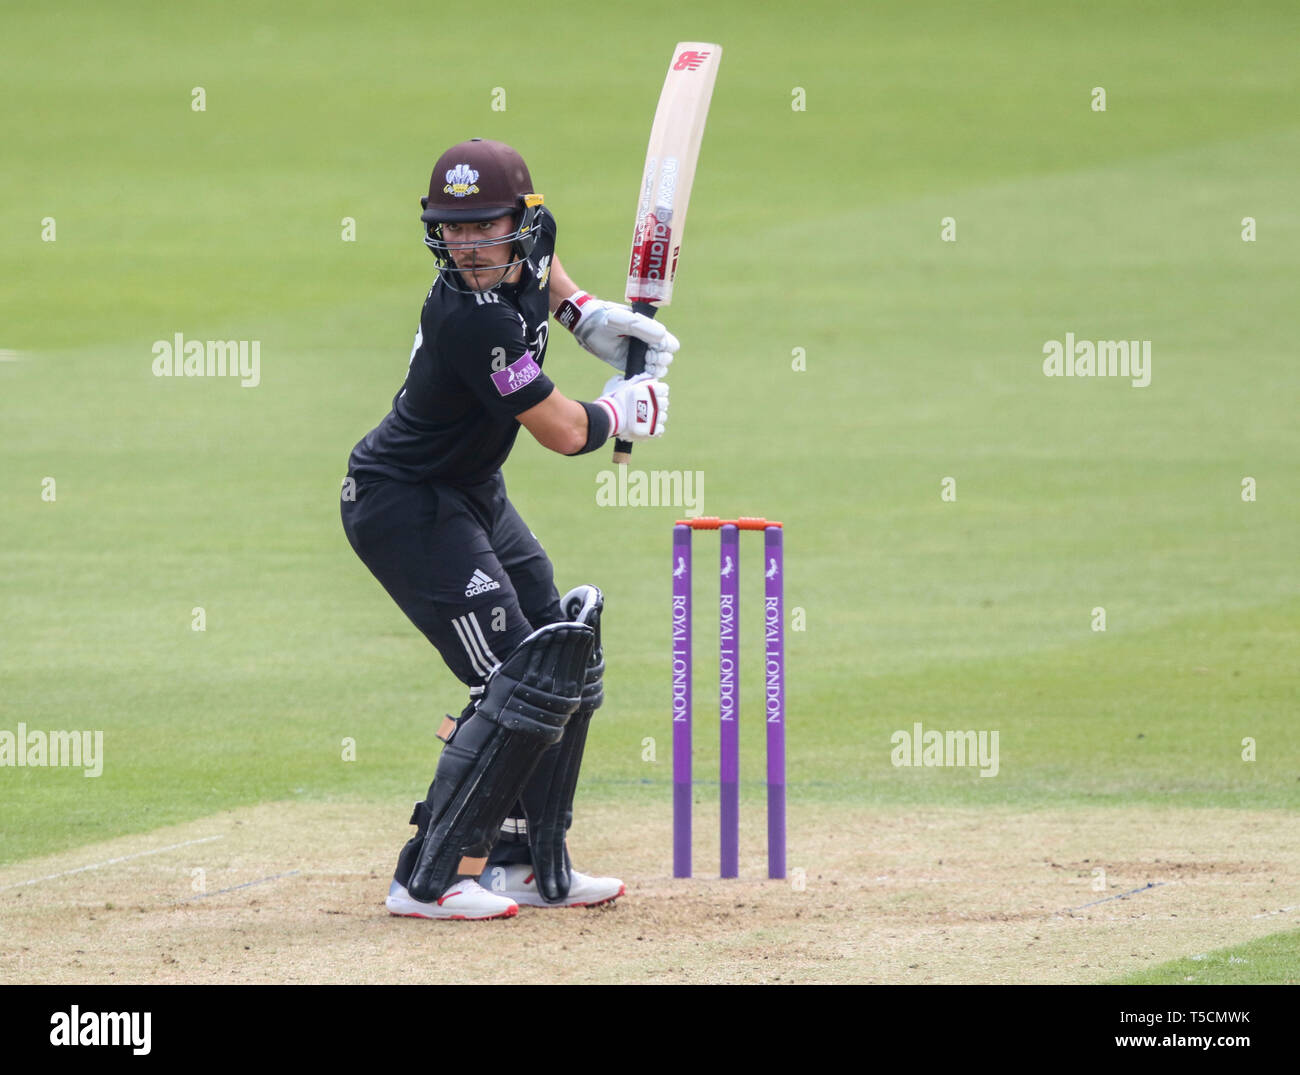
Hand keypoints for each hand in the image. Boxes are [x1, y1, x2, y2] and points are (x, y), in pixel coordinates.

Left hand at [556, 291, 678, 377]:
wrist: (585, 326)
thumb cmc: (605, 318)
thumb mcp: (622, 320)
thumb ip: (641, 326)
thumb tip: (661, 335)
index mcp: (650, 330)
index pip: (669, 343)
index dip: (666, 348)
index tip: (655, 348)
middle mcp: (646, 343)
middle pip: (666, 357)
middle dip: (661, 360)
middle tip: (648, 358)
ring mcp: (638, 355)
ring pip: (657, 368)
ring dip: (656, 369)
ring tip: (646, 365)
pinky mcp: (628, 365)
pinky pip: (643, 374)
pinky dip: (646, 377)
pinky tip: (642, 375)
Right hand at [596, 373, 668, 441]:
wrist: (610, 418)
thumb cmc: (615, 400)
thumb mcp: (625, 385)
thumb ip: (639, 381)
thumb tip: (649, 378)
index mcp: (650, 390)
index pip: (664, 389)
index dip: (658, 392)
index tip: (653, 395)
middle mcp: (655, 403)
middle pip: (665, 403)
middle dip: (657, 404)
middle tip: (647, 407)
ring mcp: (654, 417)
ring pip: (663, 416)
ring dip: (656, 417)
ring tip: (645, 419)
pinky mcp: (652, 430)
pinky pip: (660, 429)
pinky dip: (654, 429)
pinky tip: (646, 427)